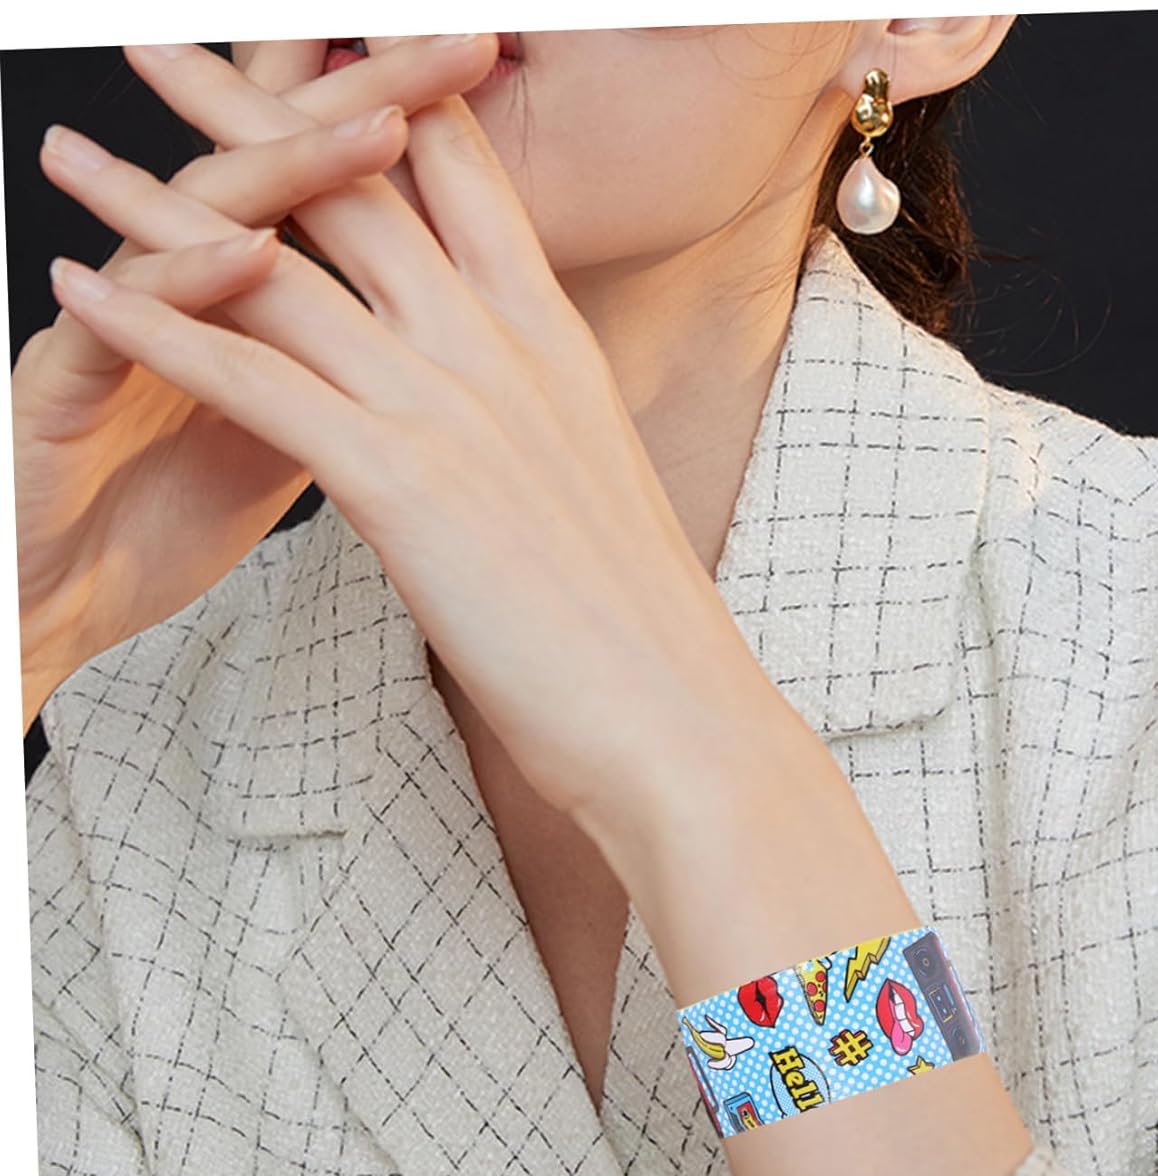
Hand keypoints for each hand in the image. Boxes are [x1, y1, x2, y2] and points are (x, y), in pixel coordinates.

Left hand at [44, 42, 805, 841]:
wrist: (679, 717)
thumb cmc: (641, 621)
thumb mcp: (593, 479)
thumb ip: (536, 414)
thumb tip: (498, 408)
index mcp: (553, 339)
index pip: (459, 171)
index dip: (380, 88)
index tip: (313, 47)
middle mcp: (500, 347)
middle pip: (357, 183)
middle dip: (251, 103)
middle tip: (165, 43)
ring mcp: (453, 408)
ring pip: (282, 271)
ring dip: (160, 204)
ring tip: (70, 152)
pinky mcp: (403, 485)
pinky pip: (256, 381)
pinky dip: (159, 330)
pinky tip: (84, 293)